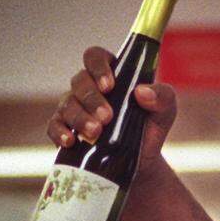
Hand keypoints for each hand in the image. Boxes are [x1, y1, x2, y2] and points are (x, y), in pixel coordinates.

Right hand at [46, 46, 176, 168]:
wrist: (141, 162)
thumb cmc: (149, 129)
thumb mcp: (165, 111)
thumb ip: (163, 97)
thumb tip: (142, 92)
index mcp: (110, 75)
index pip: (95, 57)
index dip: (98, 67)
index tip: (109, 85)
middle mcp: (88, 88)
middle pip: (80, 81)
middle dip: (92, 99)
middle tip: (107, 117)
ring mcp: (74, 108)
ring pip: (67, 104)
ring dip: (79, 117)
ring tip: (96, 133)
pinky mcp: (66, 130)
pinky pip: (54, 126)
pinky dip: (60, 132)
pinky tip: (71, 141)